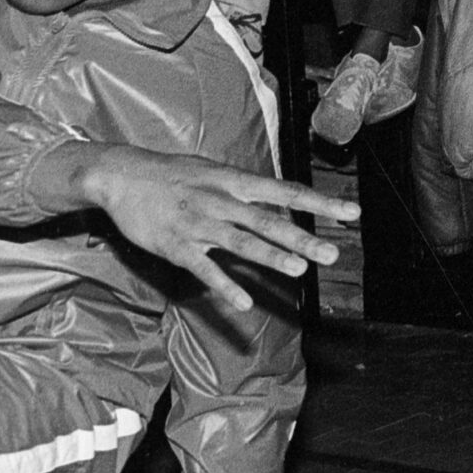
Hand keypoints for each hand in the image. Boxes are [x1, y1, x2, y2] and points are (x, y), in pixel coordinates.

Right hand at [79, 145, 357, 312]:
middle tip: (333, 254)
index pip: (285, 191)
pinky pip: (204, 268)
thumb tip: (278, 196)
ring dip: (270, 256)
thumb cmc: (170, 174)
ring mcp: (198, 223)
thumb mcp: (212, 170)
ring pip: (240, 241)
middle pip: (268, 220)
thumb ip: (244, 188)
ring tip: (298, 271)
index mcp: (233, 181)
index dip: (320, 204)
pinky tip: (244, 302)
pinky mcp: (176, 245)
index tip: (352, 213)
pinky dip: (224, 285)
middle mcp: (221, 200)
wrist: (120, 174)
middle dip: (302, 238)